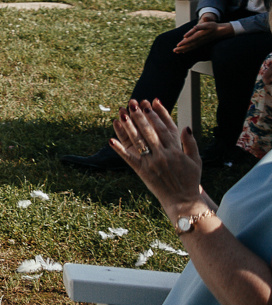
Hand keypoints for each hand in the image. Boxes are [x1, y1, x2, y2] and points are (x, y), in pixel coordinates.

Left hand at [108, 98, 204, 214]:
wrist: (183, 200)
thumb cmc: (190, 180)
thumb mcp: (196, 160)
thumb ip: (191, 143)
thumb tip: (186, 127)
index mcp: (175, 151)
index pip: (163, 129)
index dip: (155, 116)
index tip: (148, 105)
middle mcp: (162, 155)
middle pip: (149, 132)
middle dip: (140, 117)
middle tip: (132, 104)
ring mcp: (151, 163)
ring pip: (138, 142)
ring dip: (128, 127)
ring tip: (121, 114)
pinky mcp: (142, 171)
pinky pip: (129, 158)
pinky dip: (119, 149)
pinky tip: (110, 140)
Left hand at [175, 13, 231, 55]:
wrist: (221, 31)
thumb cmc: (213, 26)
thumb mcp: (207, 24)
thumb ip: (200, 26)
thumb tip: (194, 27)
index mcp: (200, 35)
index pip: (191, 39)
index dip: (184, 42)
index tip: (178, 45)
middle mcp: (200, 40)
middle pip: (190, 45)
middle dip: (182, 48)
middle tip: (174, 51)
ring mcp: (201, 42)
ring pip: (191, 47)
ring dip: (184, 49)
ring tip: (176, 52)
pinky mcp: (201, 43)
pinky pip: (194, 47)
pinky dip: (188, 49)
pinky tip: (183, 52)